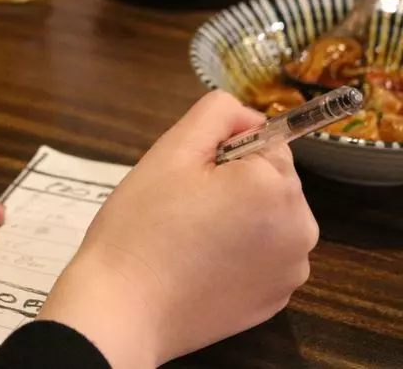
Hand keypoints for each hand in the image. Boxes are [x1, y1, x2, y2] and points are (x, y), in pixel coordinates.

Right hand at [38, 91, 318, 367]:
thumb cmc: (140, 226)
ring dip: (240, 217)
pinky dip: (239, 253)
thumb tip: (248, 116)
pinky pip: (263, 257)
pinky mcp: (275, 301)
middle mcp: (300, 229)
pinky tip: (200, 264)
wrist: (122, 309)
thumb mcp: (170, 150)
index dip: (222, 152)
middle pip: (271, 181)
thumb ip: (217, 112)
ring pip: (268, 219)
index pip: (264, 141)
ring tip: (189, 237)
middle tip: (183, 206)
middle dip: (235, 184)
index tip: (187, 178)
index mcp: (275, 187)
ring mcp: (290, 271)